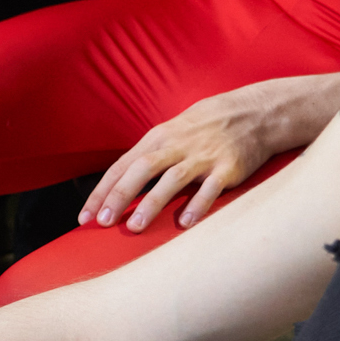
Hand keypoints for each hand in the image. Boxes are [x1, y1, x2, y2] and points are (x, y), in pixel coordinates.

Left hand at [79, 72, 339, 231]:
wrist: (255, 113)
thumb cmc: (206, 127)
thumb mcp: (172, 133)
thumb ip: (149, 158)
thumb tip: (119, 186)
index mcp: (158, 138)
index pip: (122, 166)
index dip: (102, 191)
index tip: (84, 216)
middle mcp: (177, 146)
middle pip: (141, 170)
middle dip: (119, 196)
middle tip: (102, 221)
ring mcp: (203, 156)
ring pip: (171, 179)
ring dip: (152, 203)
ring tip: (134, 227)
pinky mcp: (228, 167)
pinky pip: (210, 188)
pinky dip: (197, 205)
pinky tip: (185, 223)